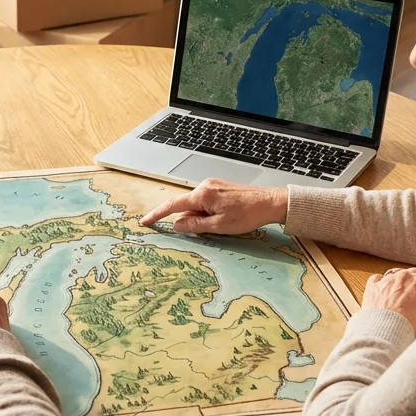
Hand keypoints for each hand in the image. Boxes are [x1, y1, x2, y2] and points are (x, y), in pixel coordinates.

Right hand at [139, 178, 288, 233]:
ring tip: (222, 224)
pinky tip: (223, 218)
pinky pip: (206, 202)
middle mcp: (205, 186)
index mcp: (202, 195)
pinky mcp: (220, 187)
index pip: (173, 206)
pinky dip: (207, 213)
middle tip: (207, 230)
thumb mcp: (219, 226)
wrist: (270, 202)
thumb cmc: (248, 214)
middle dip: (189, 221)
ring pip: (197, 205)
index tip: (145, 221)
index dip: (157, 215)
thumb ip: (195, 226)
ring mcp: (213, 185)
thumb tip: (176, 225)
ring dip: (201, 218)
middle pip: (186, 206)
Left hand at [361, 268, 415, 335]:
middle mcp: (405, 276)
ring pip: (397, 274)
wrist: (385, 333)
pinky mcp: (373, 286)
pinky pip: (378, 279)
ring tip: (402, 295)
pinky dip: (382, 283)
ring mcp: (387, 280)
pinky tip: (384, 292)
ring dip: (401, 282)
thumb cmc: (410, 326)